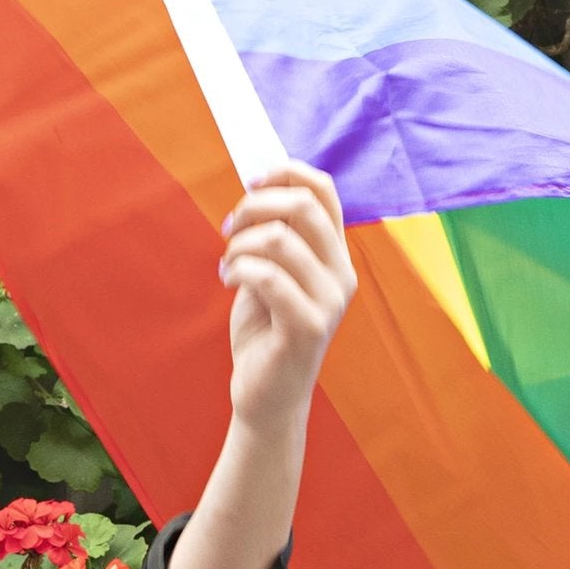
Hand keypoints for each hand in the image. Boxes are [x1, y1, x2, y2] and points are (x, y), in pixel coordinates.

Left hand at [219, 164, 355, 435]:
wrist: (267, 395)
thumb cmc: (265, 332)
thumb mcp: (272, 272)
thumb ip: (276, 234)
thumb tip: (261, 183)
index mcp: (336, 256)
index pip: (324, 191)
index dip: (286, 173)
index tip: (250, 183)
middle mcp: (342, 276)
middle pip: (303, 206)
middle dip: (255, 206)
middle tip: (229, 227)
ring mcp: (329, 302)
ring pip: (279, 239)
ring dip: (239, 244)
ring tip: (228, 264)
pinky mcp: (308, 326)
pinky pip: (266, 276)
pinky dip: (236, 270)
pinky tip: (227, 280)